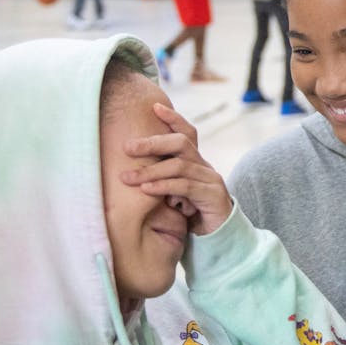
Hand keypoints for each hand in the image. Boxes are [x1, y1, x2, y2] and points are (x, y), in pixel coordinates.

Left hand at [120, 103, 231, 234]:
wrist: (218, 238)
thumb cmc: (190, 215)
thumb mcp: (173, 193)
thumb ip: (161, 179)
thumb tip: (130, 168)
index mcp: (196, 162)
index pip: (187, 133)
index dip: (173, 118)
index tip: (154, 106)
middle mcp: (205, 166)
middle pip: (181, 143)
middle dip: (152, 143)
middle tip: (127, 147)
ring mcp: (211, 179)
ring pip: (179, 165)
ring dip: (150, 171)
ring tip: (127, 178)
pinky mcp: (213, 195)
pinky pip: (185, 186)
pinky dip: (163, 186)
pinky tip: (146, 190)